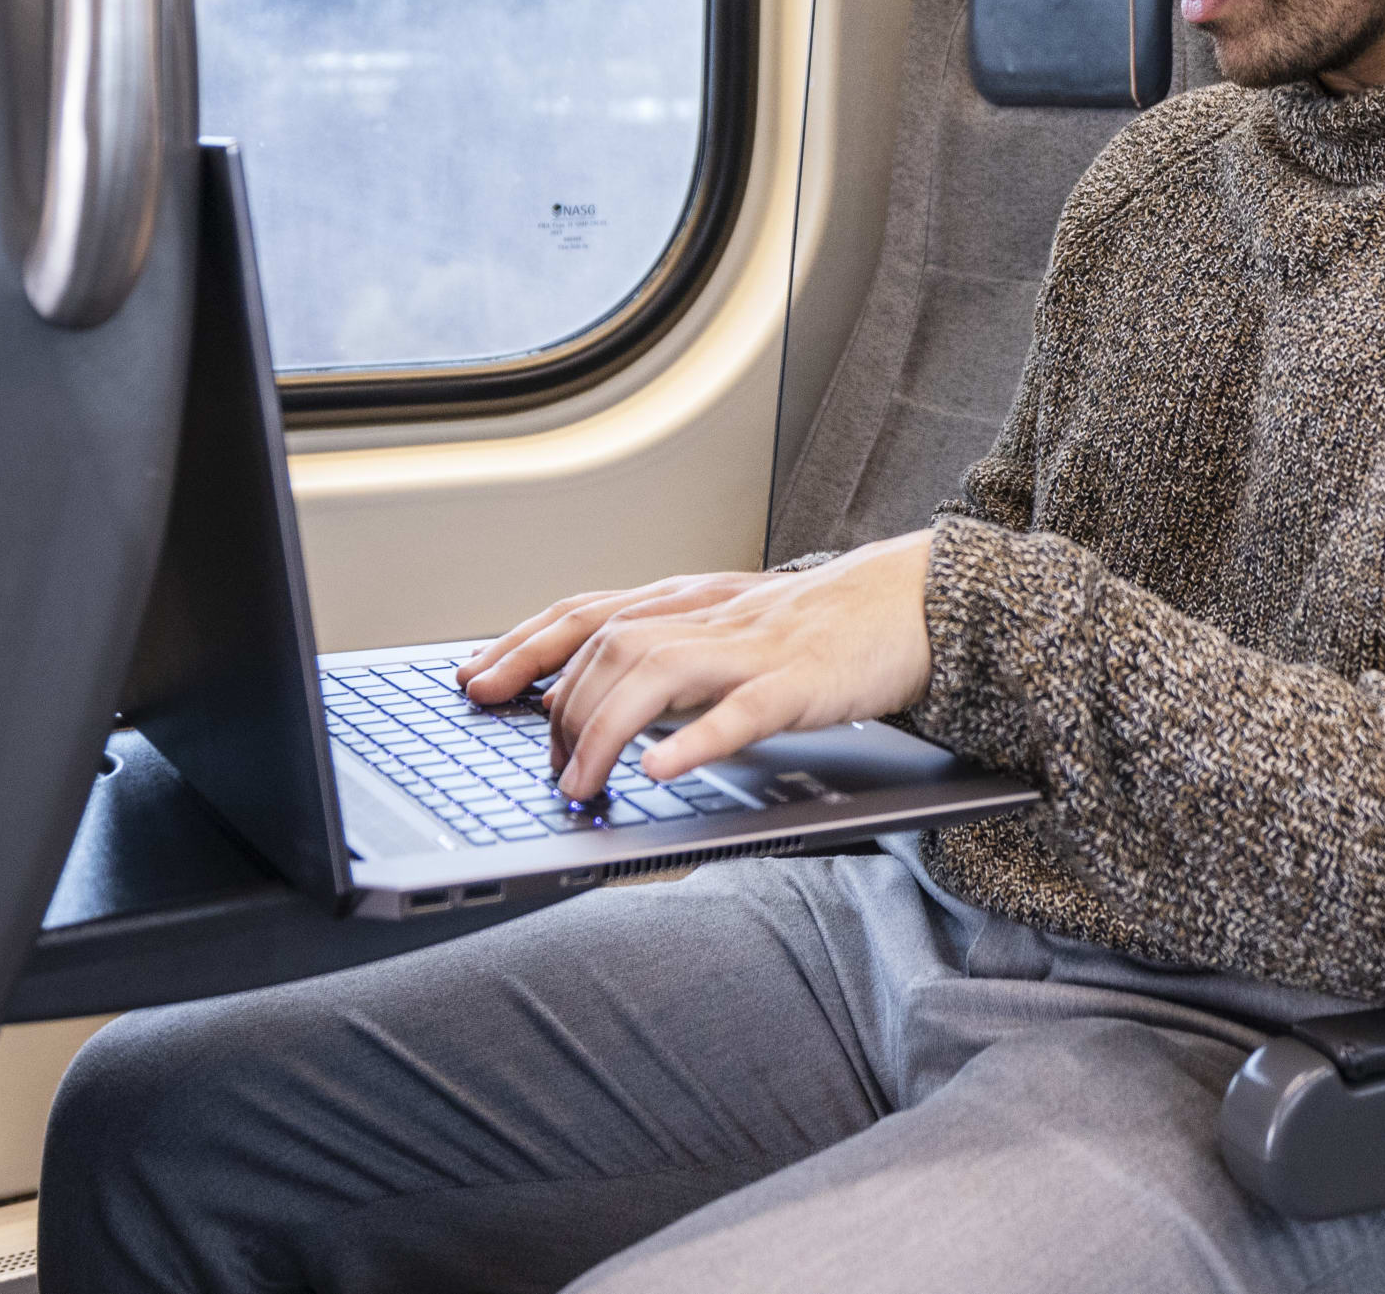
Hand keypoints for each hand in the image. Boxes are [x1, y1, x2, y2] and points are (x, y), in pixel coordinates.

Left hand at [454, 533, 935, 801]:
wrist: (912, 600)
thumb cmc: (819, 626)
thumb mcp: (728, 627)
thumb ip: (666, 650)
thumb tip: (586, 693)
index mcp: (689, 600)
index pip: (585, 611)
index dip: (521, 645)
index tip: (472, 681)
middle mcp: (709, 615)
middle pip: (608, 644)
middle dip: (558, 706)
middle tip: (543, 769)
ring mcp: (754, 646)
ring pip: (658, 671)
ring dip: (605, 731)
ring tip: (579, 784)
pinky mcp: (801, 682)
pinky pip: (740, 710)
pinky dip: (694, 740)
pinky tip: (661, 770)